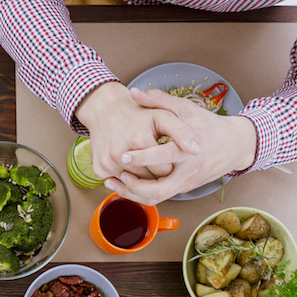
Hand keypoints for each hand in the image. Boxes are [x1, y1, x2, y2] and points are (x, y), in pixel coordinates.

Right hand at [75, 81, 197, 182]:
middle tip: (164, 169)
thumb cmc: (137, 114)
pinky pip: (119, 184)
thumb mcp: (163, 115)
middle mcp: (121, 154)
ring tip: (150, 172)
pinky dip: (127, 181)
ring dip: (143, 183)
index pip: (164, 171)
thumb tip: (196, 150)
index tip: (174, 163)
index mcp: (140, 140)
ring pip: (133, 186)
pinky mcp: (99, 169)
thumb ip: (181, 132)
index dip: (172, 169)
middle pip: (149, 181)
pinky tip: (135, 171)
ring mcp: (108, 163)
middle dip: (158, 178)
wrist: (105, 111)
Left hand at [103, 87, 257, 203]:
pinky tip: (124, 186)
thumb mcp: (187, 109)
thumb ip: (159, 100)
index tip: (123, 156)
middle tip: (117, 175)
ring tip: (115, 183)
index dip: (142, 158)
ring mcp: (186, 183)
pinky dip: (141, 194)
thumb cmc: (209, 125)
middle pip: (160, 189)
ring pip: (158, 198)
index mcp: (190, 149)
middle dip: (135, 186)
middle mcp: (188, 170)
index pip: (165, 157)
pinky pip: (160, 197)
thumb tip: (134, 92)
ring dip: (134, 194)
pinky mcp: (184, 189)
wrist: (236, 145)